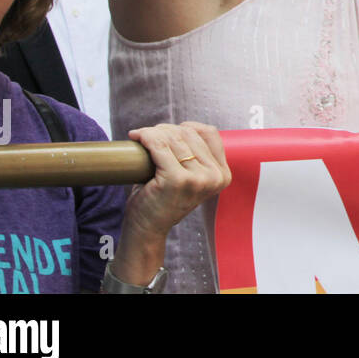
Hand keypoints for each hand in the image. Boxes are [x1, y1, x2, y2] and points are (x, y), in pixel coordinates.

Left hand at [121, 122, 230, 244]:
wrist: (147, 229)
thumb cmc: (163, 200)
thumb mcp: (191, 178)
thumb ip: (197, 157)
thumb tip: (183, 127)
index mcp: (222, 175)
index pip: (210, 133)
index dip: (188, 127)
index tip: (168, 133)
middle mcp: (214, 177)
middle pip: (190, 133)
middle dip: (166, 130)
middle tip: (148, 137)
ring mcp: (197, 179)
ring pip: (173, 137)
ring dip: (153, 133)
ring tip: (141, 138)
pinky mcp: (176, 179)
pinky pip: (159, 145)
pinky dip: (145, 136)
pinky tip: (136, 137)